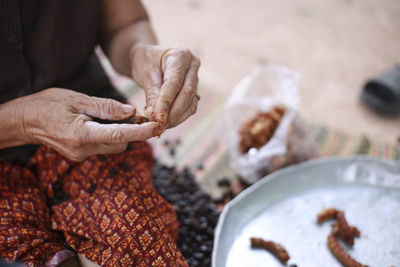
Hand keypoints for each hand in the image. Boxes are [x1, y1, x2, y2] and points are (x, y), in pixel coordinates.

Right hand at [15, 88, 155, 160]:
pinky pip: (104, 146)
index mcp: (82, 135)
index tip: (155, 126)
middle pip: (120, 144)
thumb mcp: (76, 99)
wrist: (24, 121)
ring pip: (114, 146)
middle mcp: (83, 150)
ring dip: (119, 133)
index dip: (140, 132)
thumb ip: (105, 107)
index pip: (118, 135)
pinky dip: (109, 135)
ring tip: (110, 115)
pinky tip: (100, 122)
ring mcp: (81, 156)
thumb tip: (130, 111)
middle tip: (130, 113)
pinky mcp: (81, 155)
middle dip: (129, 130)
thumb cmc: (47, 105)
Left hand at [130, 45, 199, 130]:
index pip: (174, 83)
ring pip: (190, 103)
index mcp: (181, 55)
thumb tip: (155, 118)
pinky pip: (190, 107)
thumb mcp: (145, 74)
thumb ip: (152, 95)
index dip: (165, 103)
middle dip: (172, 113)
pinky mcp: (195, 90)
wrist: (150, 59)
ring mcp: (196, 78)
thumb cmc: (146, 62)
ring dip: (176, 118)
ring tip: (161, 126)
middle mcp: (193, 65)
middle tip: (158, 126)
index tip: (156, 118)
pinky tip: (167, 122)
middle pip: (186, 94)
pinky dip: (179, 117)